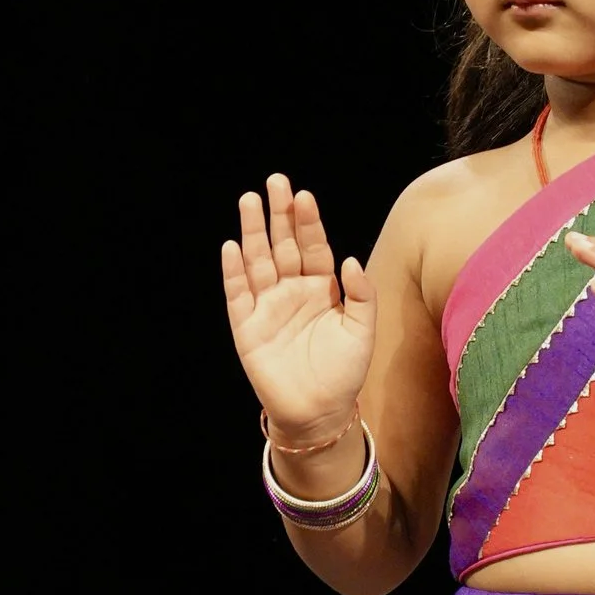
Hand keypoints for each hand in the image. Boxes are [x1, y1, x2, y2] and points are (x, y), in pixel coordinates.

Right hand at [220, 173, 372, 444]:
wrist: (319, 413)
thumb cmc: (344, 373)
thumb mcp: (363, 332)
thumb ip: (361, 295)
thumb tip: (349, 260)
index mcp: (321, 289)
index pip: (313, 247)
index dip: (308, 223)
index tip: (304, 196)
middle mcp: (292, 291)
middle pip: (283, 245)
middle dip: (278, 214)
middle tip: (275, 181)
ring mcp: (268, 307)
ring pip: (258, 261)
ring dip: (252, 232)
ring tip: (248, 201)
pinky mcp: (247, 328)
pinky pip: (238, 295)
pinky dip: (233, 272)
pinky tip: (231, 247)